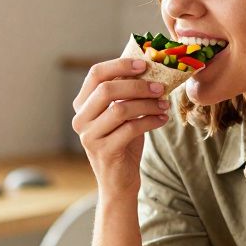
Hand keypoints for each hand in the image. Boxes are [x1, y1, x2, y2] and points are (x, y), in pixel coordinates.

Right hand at [71, 58, 169, 196]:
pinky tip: (162, 119)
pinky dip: (150, 121)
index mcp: (82, 104)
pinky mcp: (104, 151)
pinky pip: (131, 128)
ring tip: (164, 105)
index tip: (144, 64)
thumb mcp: (122, 114)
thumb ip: (126, 93)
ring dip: (147, 104)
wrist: (119, 181)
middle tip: (160, 87)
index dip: (120, 65)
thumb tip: (149, 66)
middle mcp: (80, 119)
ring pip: (120, 109)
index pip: (96, 74)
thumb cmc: (123, 142)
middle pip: (106, 90)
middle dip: (138, 85)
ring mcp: (89, 136)